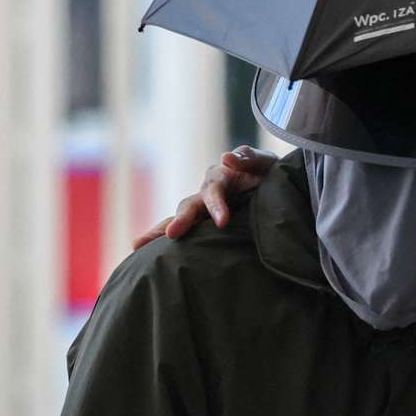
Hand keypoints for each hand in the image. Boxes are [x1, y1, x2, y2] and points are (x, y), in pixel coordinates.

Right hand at [131, 145, 279, 249]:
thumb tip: (226, 158)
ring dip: (161, 231)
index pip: (214, 192)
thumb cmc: (271, 174)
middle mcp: (206, 194)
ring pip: (180, 220)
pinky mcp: (206, 225)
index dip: (217, 206)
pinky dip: (165, 242)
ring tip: (139, 246)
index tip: (222, 222)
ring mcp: (204, 211)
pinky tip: (148, 257)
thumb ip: (250, 159)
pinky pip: (187, 234)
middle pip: (189, 206)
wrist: (277, 189)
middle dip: (180, 220)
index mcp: (220, 178)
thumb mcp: (265, 163)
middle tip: (172, 234)